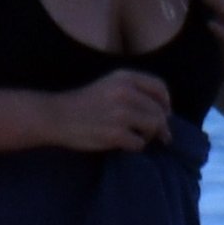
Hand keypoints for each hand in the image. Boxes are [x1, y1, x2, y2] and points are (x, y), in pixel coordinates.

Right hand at [47, 70, 172, 150]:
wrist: (57, 116)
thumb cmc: (86, 104)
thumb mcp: (110, 86)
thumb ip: (136, 92)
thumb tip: (167, 115)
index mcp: (124, 77)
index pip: (159, 88)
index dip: (166, 103)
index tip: (165, 114)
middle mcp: (124, 92)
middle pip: (159, 112)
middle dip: (159, 126)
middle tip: (153, 135)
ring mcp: (120, 113)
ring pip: (154, 127)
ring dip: (148, 136)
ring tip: (135, 137)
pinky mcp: (115, 133)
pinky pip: (139, 144)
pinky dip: (134, 147)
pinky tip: (122, 143)